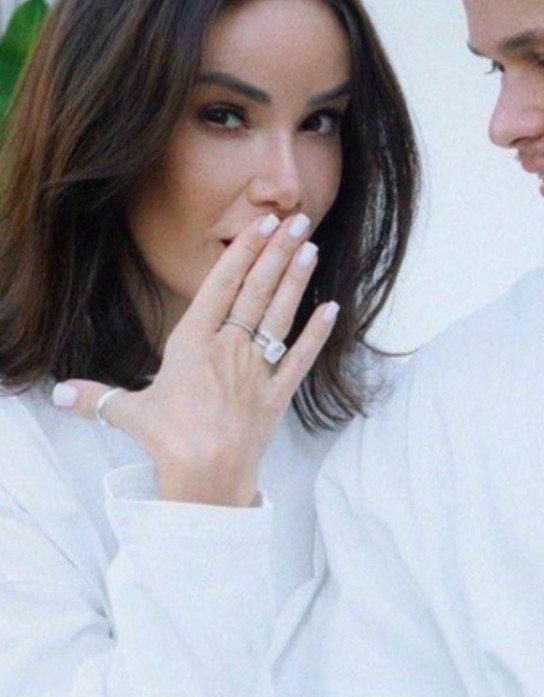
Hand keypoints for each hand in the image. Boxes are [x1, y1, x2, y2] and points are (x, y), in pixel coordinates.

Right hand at [52, 212, 338, 505]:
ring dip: (296, 280)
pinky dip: (317, 333)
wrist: (206, 476)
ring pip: (279, 315)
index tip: (261, 225)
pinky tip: (332, 309)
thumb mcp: (128, 412)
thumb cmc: (167, 439)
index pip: (221, 286)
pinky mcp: (278, 393)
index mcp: (193, 343)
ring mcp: (257, 369)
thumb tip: (59, 394)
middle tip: (296, 220)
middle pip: (256, 291)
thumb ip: (97, 397)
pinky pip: (301, 358)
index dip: (242, 252)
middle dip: (276, 252)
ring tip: (310, 248)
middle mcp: (229, 348)